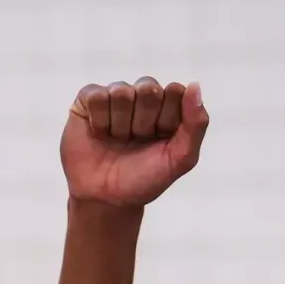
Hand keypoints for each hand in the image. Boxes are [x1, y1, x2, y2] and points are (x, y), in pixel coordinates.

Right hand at [60, 77, 208, 206]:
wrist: (105, 199)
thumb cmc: (144, 179)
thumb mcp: (179, 159)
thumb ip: (196, 124)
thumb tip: (194, 85)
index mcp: (169, 107)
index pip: (176, 91)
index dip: (167, 119)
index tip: (160, 140)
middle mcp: (143, 97)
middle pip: (148, 89)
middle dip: (143, 122)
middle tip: (136, 141)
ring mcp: (115, 96)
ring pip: (121, 92)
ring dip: (120, 124)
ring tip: (116, 140)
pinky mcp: (88, 100)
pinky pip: (96, 95)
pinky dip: (99, 120)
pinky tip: (99, 133)